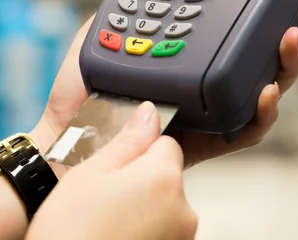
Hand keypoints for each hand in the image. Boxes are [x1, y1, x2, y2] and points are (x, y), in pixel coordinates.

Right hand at [27, 102, 196, 239]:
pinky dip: (145, 231)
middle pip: (167, 175)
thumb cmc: (70, 235)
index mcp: (164, 178)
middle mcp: (184, 209)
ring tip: (107, 222)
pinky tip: (116, 236)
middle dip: (141, 179)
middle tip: (105, 197)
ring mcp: (182, 237)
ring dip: (143, 207)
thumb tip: (149, 113)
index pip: (166, 142)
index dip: (139, 150)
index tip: (116, 166)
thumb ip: (128, 140)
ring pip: (164, 204)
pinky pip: (163, 230)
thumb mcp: (90, 174)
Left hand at [33, 0, 297, 170]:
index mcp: (201, 51)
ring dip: (288, 63)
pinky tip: (266, 91)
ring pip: (270, 87)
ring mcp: (217, 109)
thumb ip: (134, 3)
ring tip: (292, 37)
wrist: (71, 134)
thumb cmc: (88, 85)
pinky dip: (261, 112)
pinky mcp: (211, 140)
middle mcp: (216, 78)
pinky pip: (247, 130)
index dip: (276, 7)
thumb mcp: (110, 30)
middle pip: (271, 54)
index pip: (247, 27)